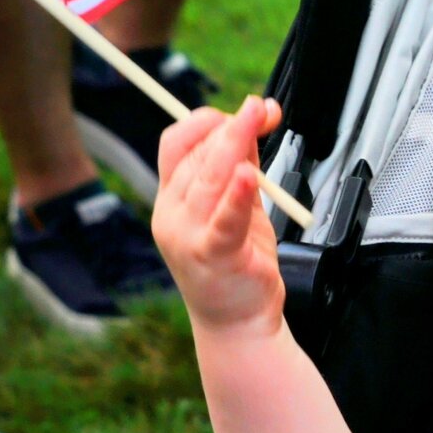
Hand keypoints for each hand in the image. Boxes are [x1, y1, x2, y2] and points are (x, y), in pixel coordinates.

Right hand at [152, 96, 285, 338]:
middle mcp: (173, 214)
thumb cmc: (238, 267)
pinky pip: (225, 219)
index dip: (207, 120)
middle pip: (195, 156)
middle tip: (259, 108)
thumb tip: (251, 124)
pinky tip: (250, 175)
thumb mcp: (239, 210)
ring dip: (234, 144)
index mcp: (173, 199)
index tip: (245, 112)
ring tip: (255, 120)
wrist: (239, 324)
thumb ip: (241, 169)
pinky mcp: (214, 256)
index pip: (177, 145)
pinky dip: (237, 195)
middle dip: (230, 126)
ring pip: (208, 178)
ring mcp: (189, 236)